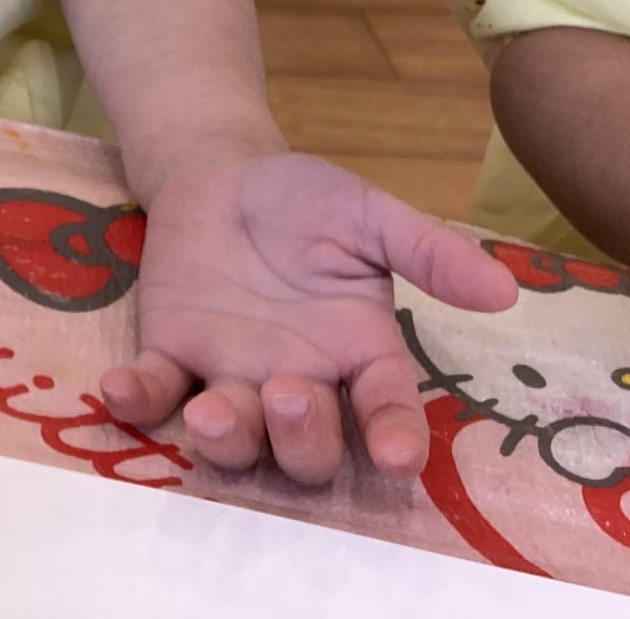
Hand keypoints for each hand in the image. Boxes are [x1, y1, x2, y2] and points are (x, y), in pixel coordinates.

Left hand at [101, 151, 516, 482]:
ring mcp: (232, 377)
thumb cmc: (305, 202)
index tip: (397, 454)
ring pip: (236, 439)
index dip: (394, 438)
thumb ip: (425, 249)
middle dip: (303, 436)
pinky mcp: (171, 356)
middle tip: (293, 390)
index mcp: (359, 355)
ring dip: (226, 438)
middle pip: (309, 448)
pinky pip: (156, 393)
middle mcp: (299, 383)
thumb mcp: (367, 214)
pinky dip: (140, 401)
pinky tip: (124, 391)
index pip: (386, 410)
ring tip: (214, 410)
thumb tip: (505, 289)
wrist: (222, 175)